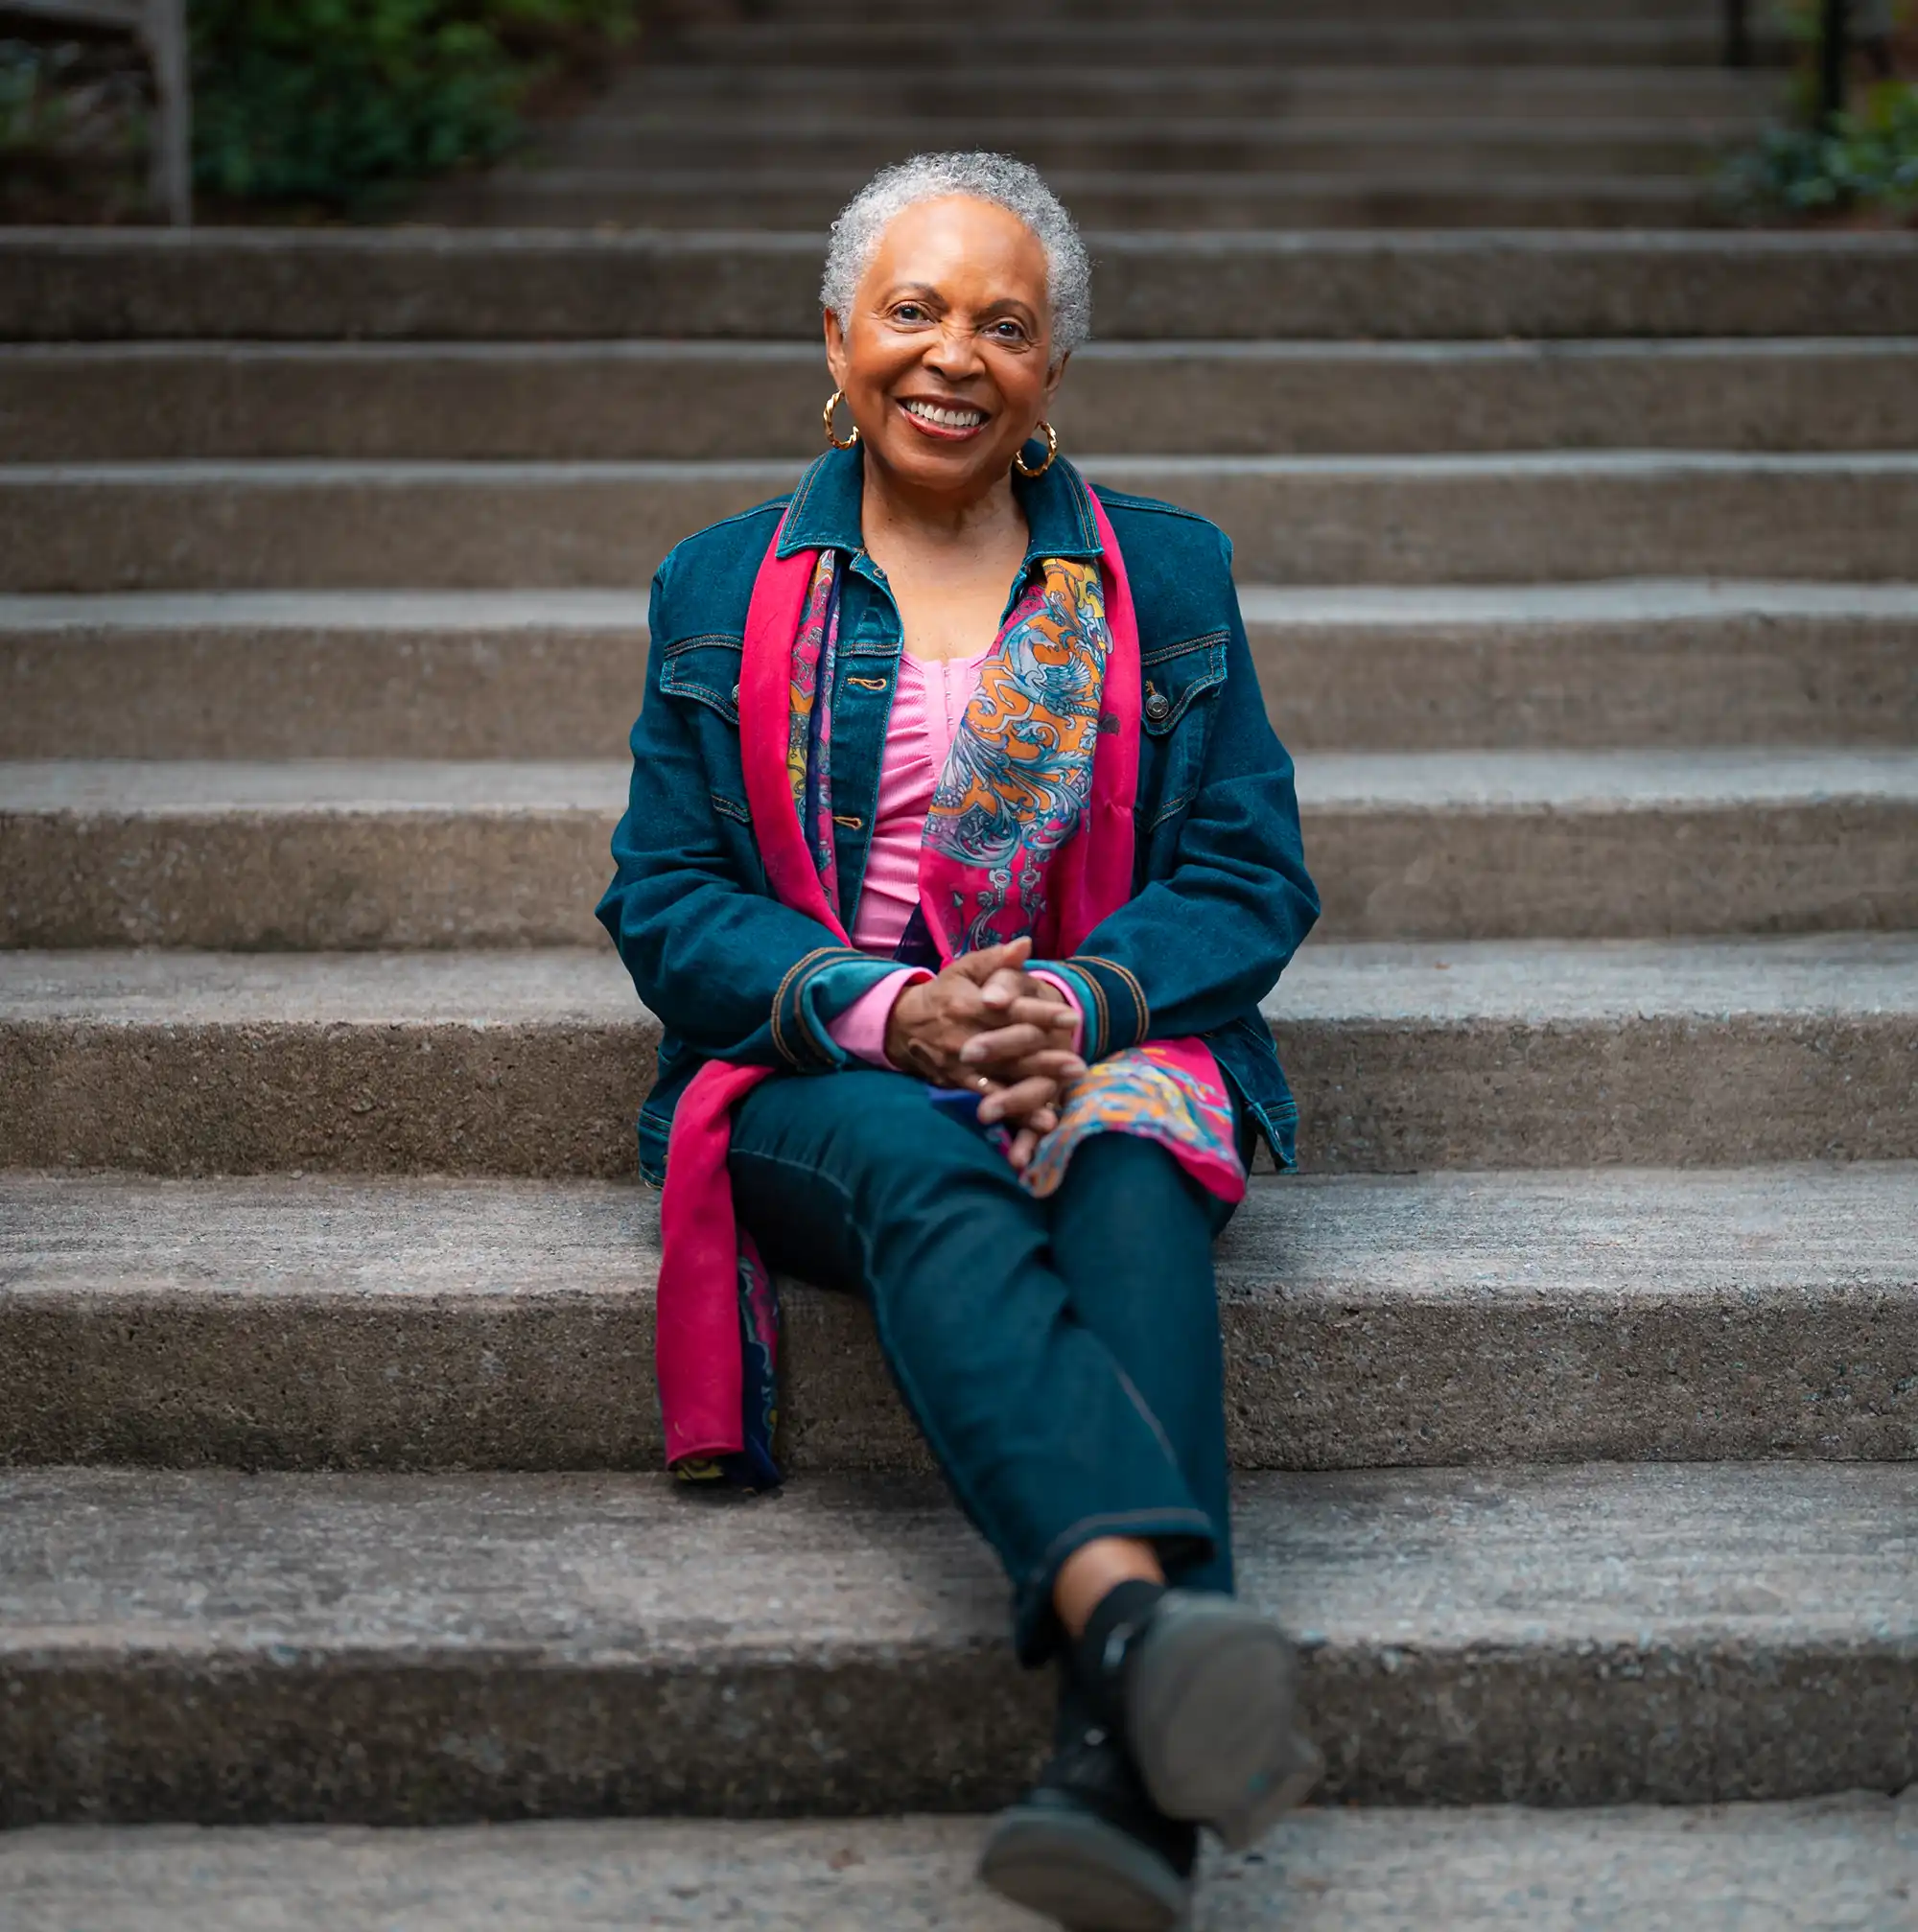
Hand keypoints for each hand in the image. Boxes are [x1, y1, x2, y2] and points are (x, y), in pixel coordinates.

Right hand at [885, 939, 1082, 1168]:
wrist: (903, 1026)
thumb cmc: (945, 993)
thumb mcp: (965, 969)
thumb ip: (996, 959)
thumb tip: (1026, 944)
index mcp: (969, 1005)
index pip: (1010, 1010)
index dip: (1041, 1014)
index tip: (1071, 1018)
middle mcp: (965, 1037)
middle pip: (1010, 1049)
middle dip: (1045, 1058)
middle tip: (1077, 1064)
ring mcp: (962, 1065)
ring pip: (1003, 1077)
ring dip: (1035, 1087)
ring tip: (1064, 1096)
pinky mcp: (959, 1085)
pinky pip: (991, 1099)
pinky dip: (1016, 1111)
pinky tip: (1042, 1121)